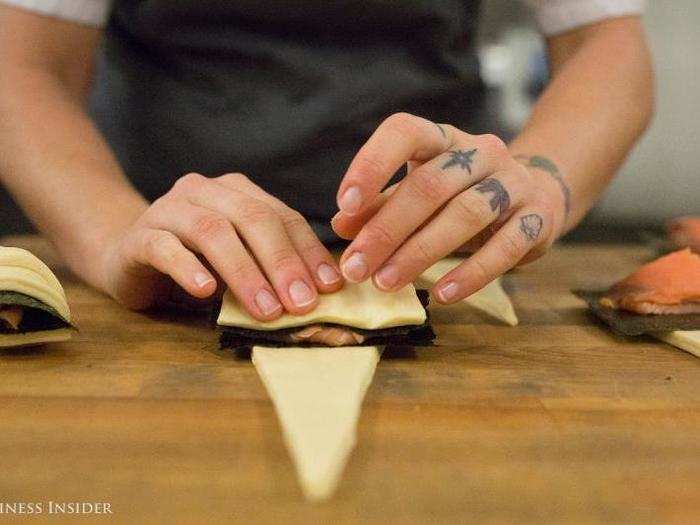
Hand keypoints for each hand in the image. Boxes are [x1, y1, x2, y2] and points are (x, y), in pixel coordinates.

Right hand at [98, 173, 342, 317]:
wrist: (126, 255)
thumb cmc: (194, 261)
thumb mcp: (239, 259)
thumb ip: (271, 265)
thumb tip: (319, 292)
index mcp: (237, 191)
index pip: (282, 216)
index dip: (308, 251)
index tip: (329, 287)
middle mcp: (204, 191)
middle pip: (251, 219)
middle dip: (281, 262)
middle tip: (301, 303)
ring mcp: (168, 209)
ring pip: (212, 232)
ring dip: (244, 272)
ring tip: (265, 309)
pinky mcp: (138, 236)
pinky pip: (164, 248)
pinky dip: (188, 268)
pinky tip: (207, 292)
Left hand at [332, 113, 567, 302]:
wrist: (537, 193)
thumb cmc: (462, 194)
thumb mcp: (420, 192)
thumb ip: (381, 205)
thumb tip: (343, 225)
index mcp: (443, 139)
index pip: (405, 132)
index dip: (372, 164)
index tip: (344, 205)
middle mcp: (481, 153)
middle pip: (430, 185)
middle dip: (387, 230)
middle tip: (356, 268)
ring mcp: (513, 183)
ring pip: (466, 214)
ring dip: (420, 252)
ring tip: (386, 283)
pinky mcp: (538, 218)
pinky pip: (506, 247)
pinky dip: (472, 273)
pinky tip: (441, 295)